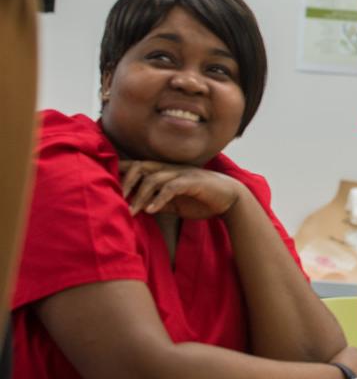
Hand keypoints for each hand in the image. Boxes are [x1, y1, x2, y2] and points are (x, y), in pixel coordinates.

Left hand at [119, 160, 245, 218]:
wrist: (229, 198)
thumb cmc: (201, 199)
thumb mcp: (174, 203)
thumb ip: (156, 202)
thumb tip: (137, 209)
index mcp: (164, 171)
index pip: (138, 166)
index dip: (121, 171)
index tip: (104, 182)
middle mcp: (170, 168)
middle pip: (141, 167)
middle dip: (126, 182)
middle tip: (116, 200)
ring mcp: (181, 174)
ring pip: (154, 178)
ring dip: (140, 196)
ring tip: (132, 212)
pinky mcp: (192, 182)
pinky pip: (171, 188)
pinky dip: (160, 199)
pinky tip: (152, 210)